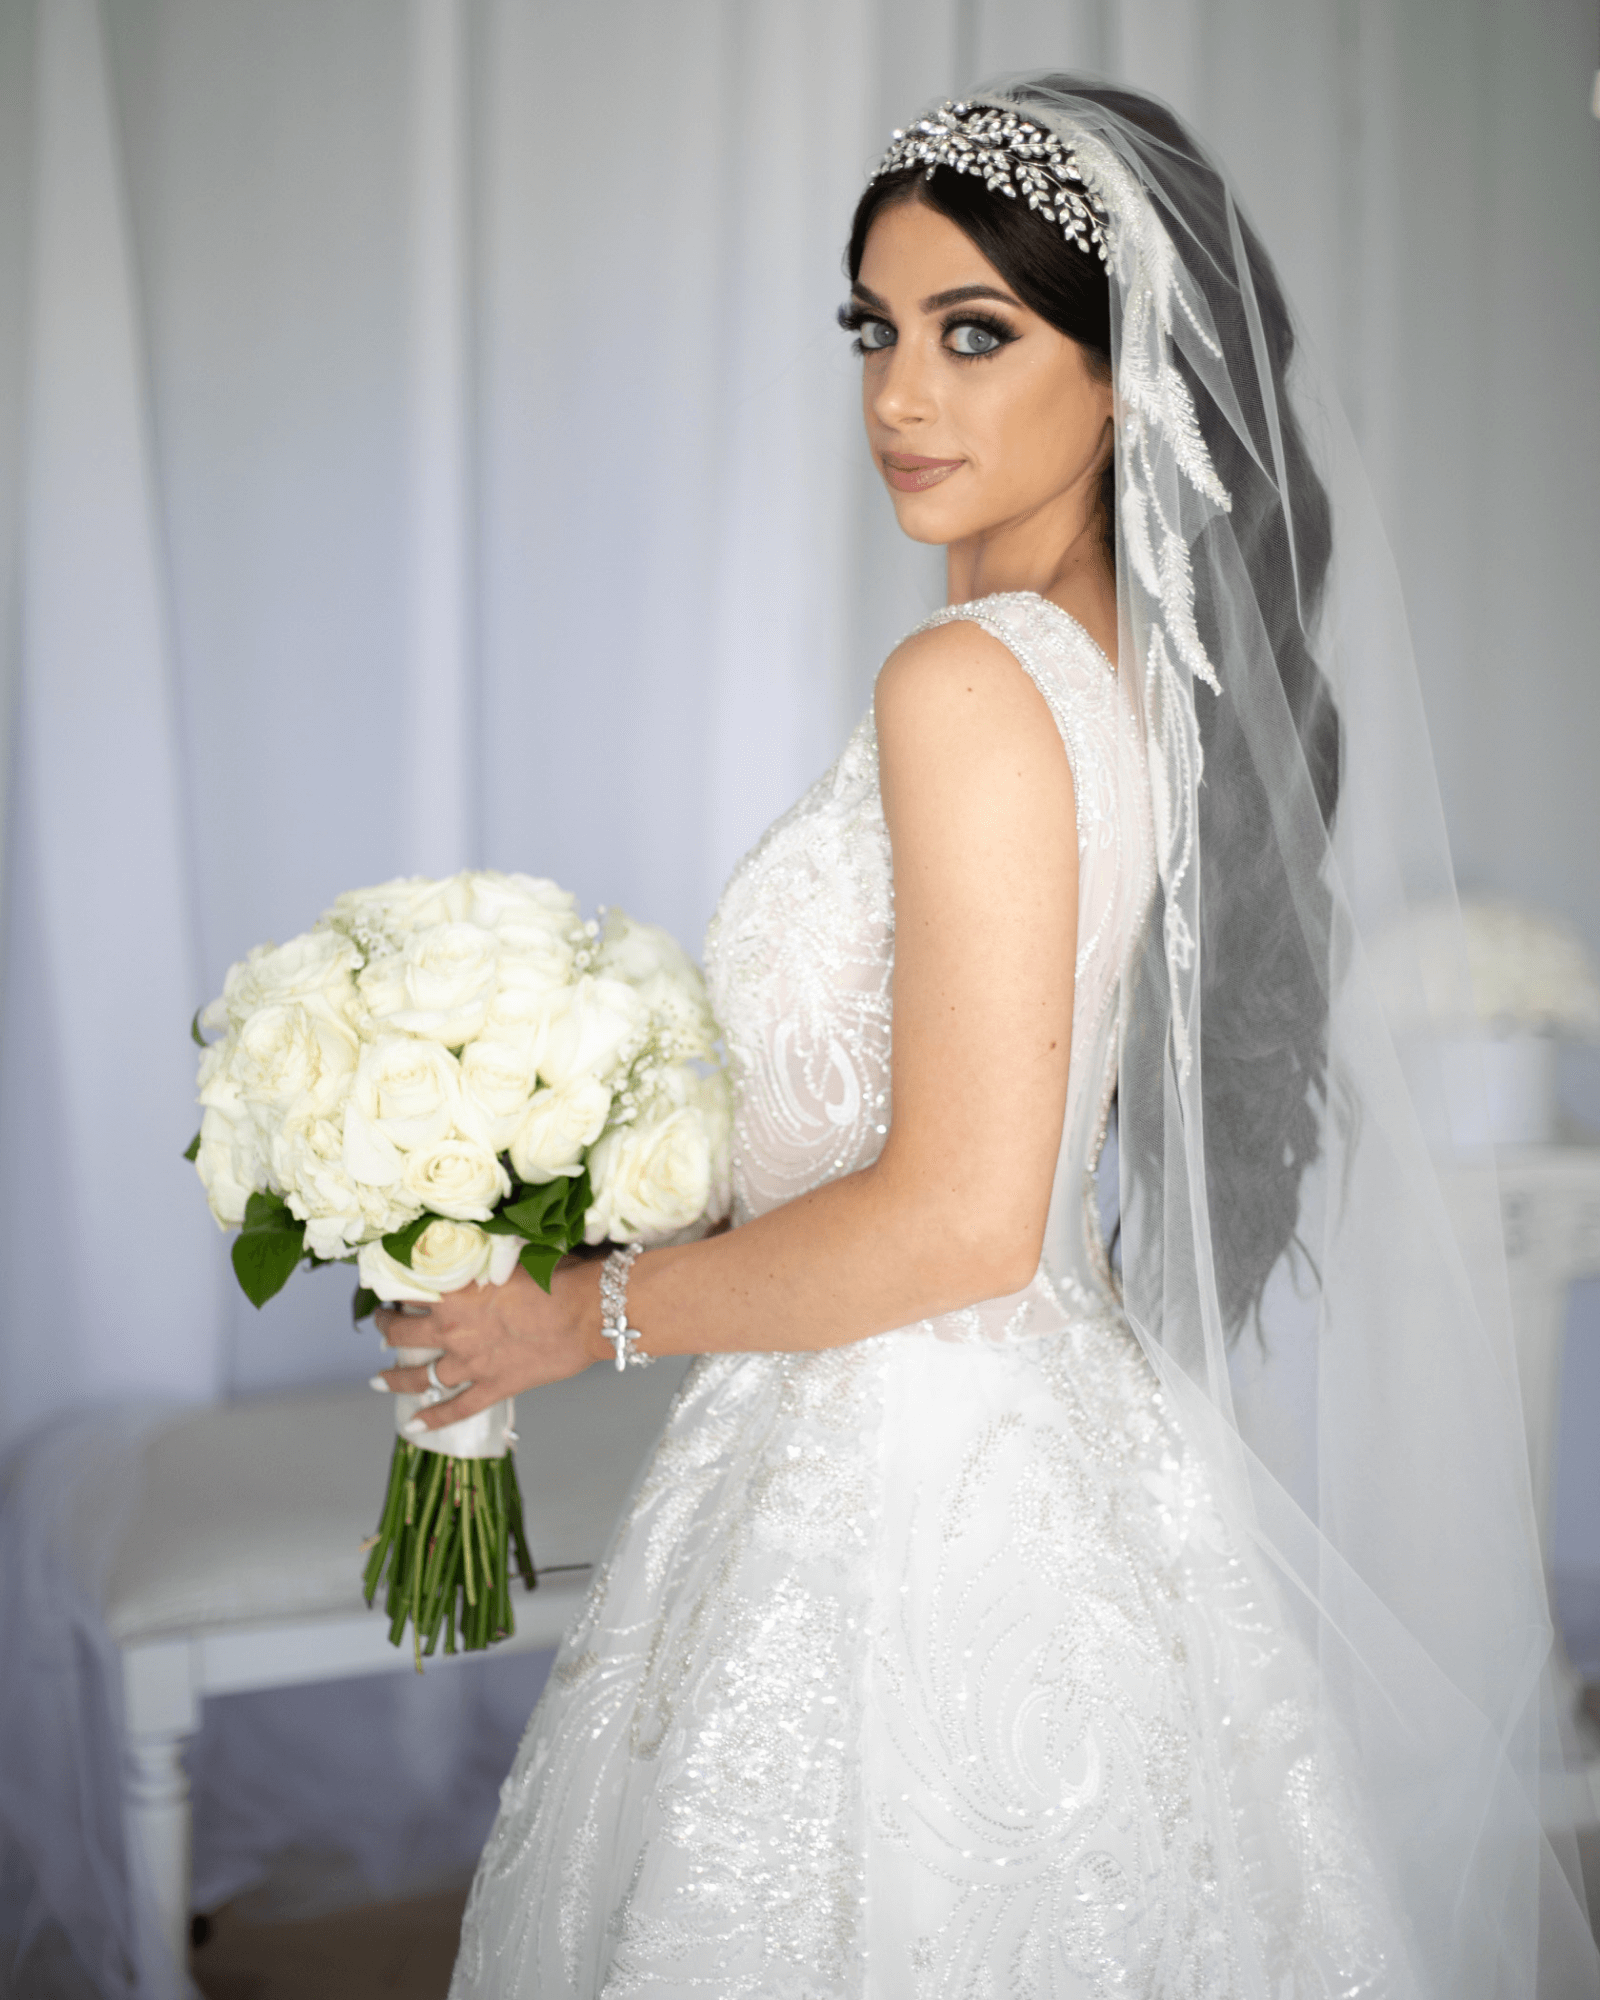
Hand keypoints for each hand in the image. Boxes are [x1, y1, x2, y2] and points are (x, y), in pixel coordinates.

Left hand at [372, 1260, 603, 1433]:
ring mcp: (470, 1364)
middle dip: (385, 1328)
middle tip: (381, 1324)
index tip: (384, 1282)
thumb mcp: (513, 1252)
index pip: (404, 1288)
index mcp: (452, 1293)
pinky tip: (413, 1426)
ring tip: (380, 1379)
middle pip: (400, 1334)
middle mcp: (452, 1330)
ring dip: (395, 1378)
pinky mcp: (492, 1387)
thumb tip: (477, 1240)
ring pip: (419, 1377)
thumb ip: (485, 1254)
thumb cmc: (557, 1276)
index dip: (389, 1285)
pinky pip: (455, 1410)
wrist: (587, 1311)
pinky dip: (433, 1420)